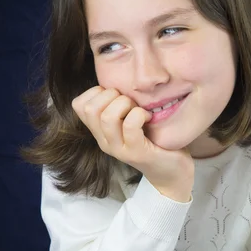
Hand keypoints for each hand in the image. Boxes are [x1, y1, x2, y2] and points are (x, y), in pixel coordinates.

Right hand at [72, 86, 193, 200]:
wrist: (171, 172)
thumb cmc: (153, 139)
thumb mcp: (129, 120)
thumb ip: (118, 105)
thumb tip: (117, 78)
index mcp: (100, 131)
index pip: (78, 105)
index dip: (97, 91)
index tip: (117, 96)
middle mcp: (104, 141)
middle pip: (90, 108)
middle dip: (112, 95)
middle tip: (130, 102)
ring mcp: (118, 149)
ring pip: (107, 117)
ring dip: (126, 104)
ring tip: (139, 110)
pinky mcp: (136, 153)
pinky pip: (130, 125)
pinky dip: (140, 115)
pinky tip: (148, 118)